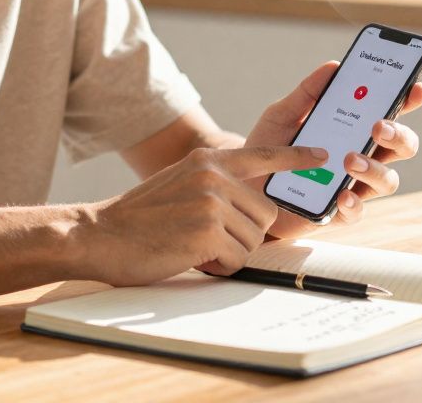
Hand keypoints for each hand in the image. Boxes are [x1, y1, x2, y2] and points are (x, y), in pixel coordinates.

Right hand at [81, 145, 329, 286]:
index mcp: (208, 160)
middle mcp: (214, 175)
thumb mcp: (180, 183)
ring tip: (193, 246)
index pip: (264, 155)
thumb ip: (214, 184)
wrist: (99, 235)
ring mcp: (212, 202)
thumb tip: (254, 204)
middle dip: (243, 235)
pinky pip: (238, 259)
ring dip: (229, 252)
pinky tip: (190, 257)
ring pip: (253, 239)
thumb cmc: (139, 219)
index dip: (297, 158)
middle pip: (264, 214)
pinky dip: (218, 266)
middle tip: (205, 238)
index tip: (322, 158)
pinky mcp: (208, 231)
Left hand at [243, 61, 421, 239]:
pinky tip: (342, 195)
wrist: (242, 186)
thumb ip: (307, 93)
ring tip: (349, 159)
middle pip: (402, 147)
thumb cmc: (269, 148)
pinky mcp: (336, 212)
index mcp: (354, 128)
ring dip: (374, 168)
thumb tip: (333, 67)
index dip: (408, 101)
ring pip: (388, 180)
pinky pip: (357, 212)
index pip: (390, 113)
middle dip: (398, 135)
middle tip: (378, 126)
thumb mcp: (282, 114)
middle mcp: (362, 156)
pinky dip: (353, 204)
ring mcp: (353, 185)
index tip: (416, 89)